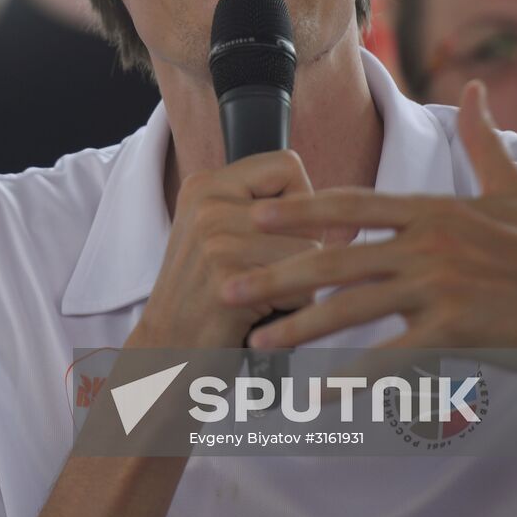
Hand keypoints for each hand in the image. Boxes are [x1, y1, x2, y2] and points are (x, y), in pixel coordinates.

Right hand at [131, 149, 324, 349]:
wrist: (166, 352)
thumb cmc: (206, 297)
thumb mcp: (224, 239)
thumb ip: (279, 218)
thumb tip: (349, 222)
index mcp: (204, 185)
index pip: (286, 164)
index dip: (300, 202)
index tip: (279, 233)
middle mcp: (207, 204)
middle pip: (307, 213)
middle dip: (301, 250)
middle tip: (259, 273)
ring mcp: (215, 239)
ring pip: (311, 251)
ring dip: (298, 284)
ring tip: (258, 296)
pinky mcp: (230, 279)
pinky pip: (302, 288)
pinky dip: (290, 310)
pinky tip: (257, 315)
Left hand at [221, 82, 516, 354]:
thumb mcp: (516, 189)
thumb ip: (483, 141)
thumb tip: (475, 89)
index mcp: (434, 208)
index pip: (350, 204)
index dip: (297, 209)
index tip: (250, 214)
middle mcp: (430, 242)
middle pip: (335, 256)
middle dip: (275, 270)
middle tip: (224, 283)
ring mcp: (443, 286)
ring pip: (353, 307)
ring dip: (299, 326)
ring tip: (257, 340)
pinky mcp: (459, 330)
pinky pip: (393, 357)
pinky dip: (353, 377)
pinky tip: (320, 392)